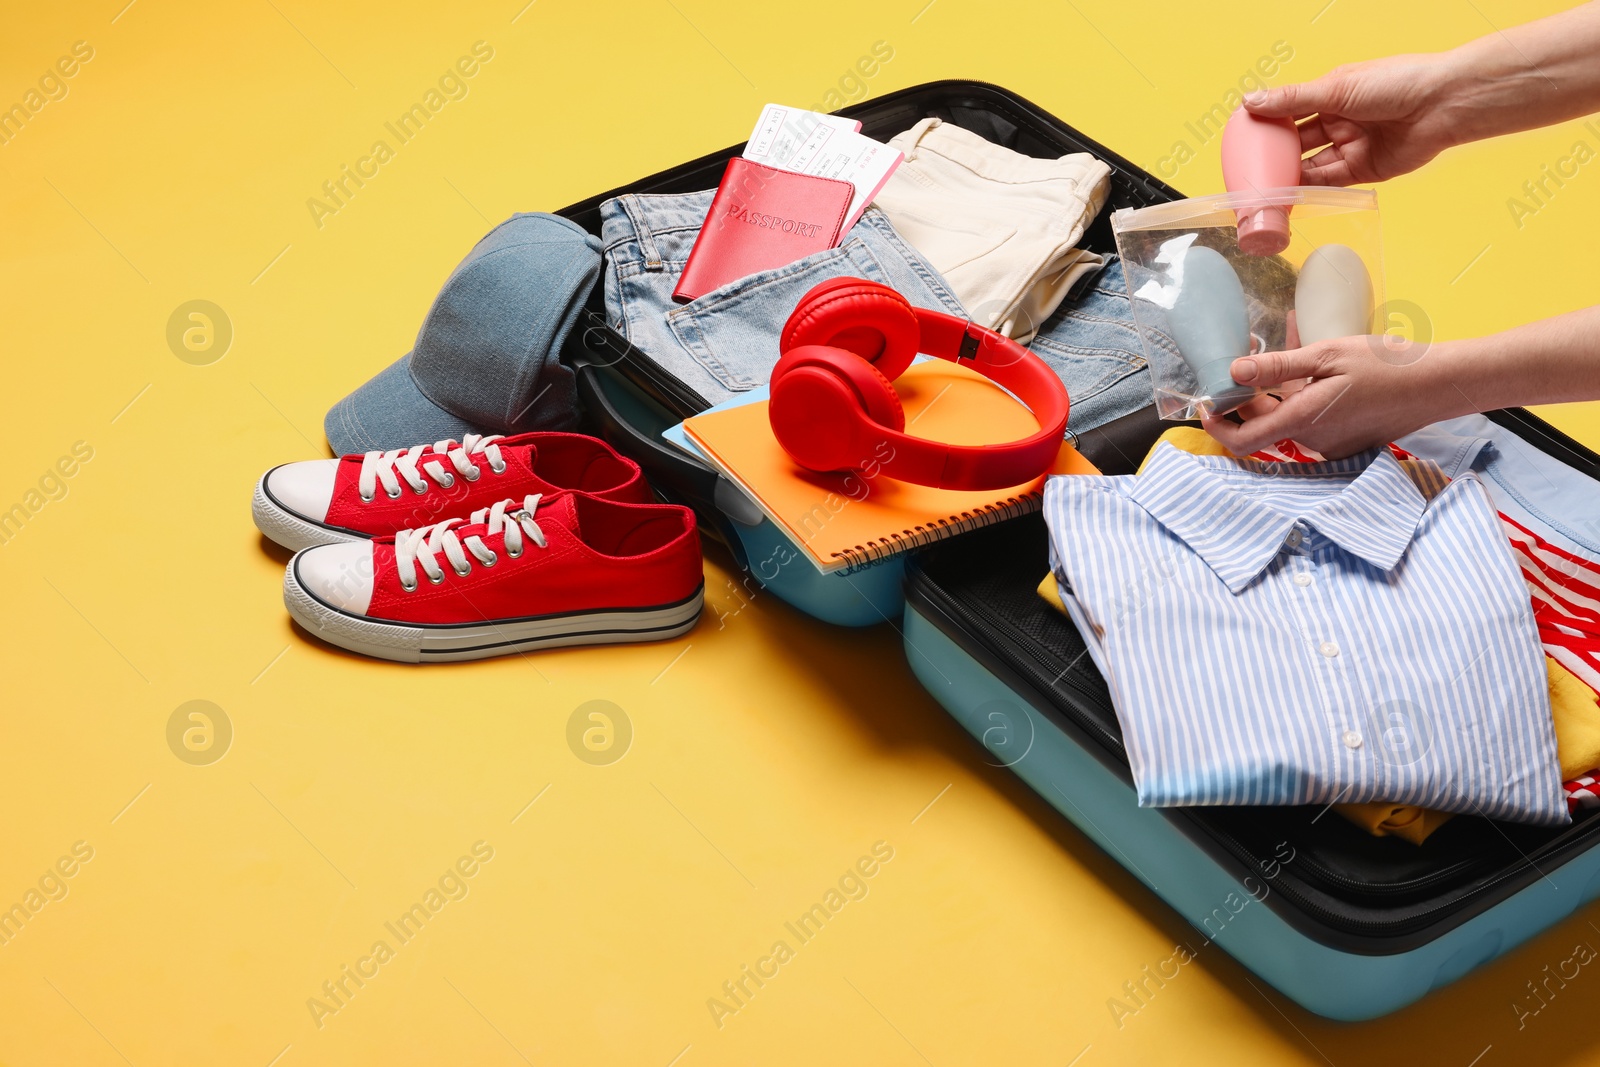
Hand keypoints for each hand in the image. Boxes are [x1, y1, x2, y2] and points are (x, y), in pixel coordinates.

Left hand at [1200, 337, 1445, 458]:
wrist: (1440, 383)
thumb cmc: (1387, 364)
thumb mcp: (1328, 354)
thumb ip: (1278, 366)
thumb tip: (1234, 371)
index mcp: (1303, 421)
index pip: (1242, 441)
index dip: (1216, 425)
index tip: (1207, 401)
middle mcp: (1313, 441)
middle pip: (1263, 426)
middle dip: (1247, 396)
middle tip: (1247, 356)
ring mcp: (1332, 444)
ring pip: (1288, 419)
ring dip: (1276, 391)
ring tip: (1279, 349)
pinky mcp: (1347, 441)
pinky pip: (1312, 420)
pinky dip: (1302, 396)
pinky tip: (1310, 367)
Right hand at [1243, 54, 1459, 185]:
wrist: (1442, 104)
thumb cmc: (1397, 83)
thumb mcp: (1336, 88)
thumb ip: (1292, 99)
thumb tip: (1250, 100)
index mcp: (1331, 95)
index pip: (1290, 111)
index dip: (1267, 124)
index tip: (1242, 137)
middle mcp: (1339, 120)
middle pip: (1297, 142)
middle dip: (1275, 156)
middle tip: (1249, 169)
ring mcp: (1350, 146)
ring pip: (1310, 165)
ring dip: (1289, 176)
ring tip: (1264, 188)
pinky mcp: (1363, 170)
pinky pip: (1329, 182)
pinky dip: (1309, 189)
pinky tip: (1290, 194)